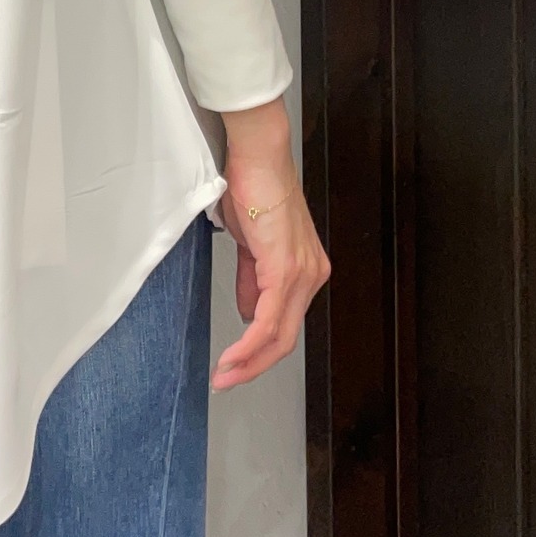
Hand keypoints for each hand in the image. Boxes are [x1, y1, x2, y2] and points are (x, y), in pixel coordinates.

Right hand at [211, 99, 329, 390]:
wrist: (257, 155)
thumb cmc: (252, 186)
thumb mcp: (250, 243)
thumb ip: (252, 279)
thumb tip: (248, 311)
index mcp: (304, 269)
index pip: (284, 323)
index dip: (259, 351)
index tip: (233, 366)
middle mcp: (311, 275)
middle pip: (286, 337)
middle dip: (254, 366)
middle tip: (226, 381)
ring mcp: (302, 273)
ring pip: (280, 335)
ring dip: (249, 361)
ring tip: (224, 375)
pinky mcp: (286, 268)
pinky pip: (268, 319)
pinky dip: (250, 344)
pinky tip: (234, 356)